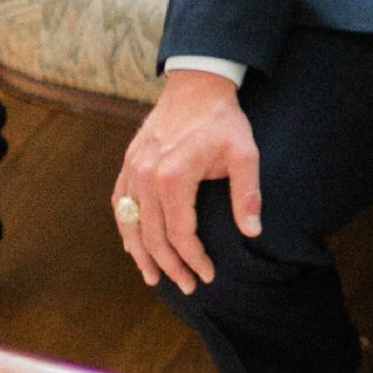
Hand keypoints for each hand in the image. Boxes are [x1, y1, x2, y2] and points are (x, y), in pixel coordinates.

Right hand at [113, 71, 260, 293]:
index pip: (180, 234)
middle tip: (187, 287)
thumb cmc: (224, 121)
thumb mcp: (245, 154)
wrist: (196, 85)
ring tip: (154, 278)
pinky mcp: (128, 163)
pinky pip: (119, 203)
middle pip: (153, 236)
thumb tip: (252, 233)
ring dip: (141, 255)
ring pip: (130, 224)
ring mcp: (132, 169)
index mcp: (174, 176)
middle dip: (170, 266)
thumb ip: (247, 194)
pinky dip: (126, 228)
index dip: (193, 260)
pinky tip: (134, 245)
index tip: (208, 275)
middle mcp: (146, 176)